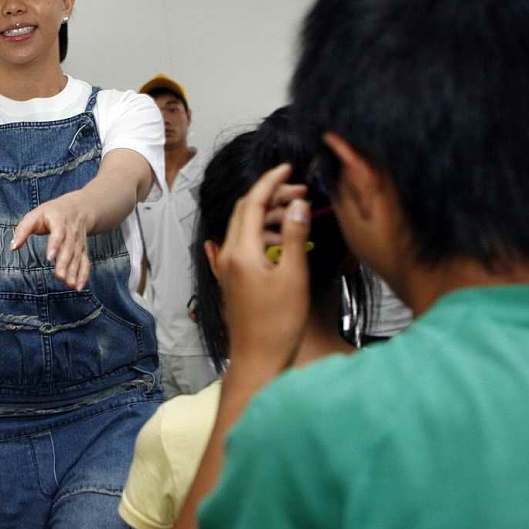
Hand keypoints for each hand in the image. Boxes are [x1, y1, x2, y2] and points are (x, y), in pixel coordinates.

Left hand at [11, 191, 91, 289]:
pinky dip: (84, 275)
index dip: (55, 245)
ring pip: (78, 257)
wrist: (78, 208)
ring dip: (75, 272)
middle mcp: (72, 232)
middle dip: (65, 263)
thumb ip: (23, 230)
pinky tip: (79, 287)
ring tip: (70, 285)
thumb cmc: (51, 213)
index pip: (58, 234)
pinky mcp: (83, 250)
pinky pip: (85, 262)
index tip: (50, 258)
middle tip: (59, 276)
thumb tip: (13, 247)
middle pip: (69, 248)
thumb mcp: (35, 215)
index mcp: (59, 221)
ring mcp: (79, 242)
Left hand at [207, 163, 311, 369]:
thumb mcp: (294, 276)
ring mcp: (228, 269)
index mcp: (241, 251)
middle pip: (246, 212)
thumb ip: (295, 236)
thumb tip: (297, 203)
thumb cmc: (279, 323)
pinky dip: (260, 235)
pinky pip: (242, 247)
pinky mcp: (232, 281)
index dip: (270, 181)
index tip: (288, 168)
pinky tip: (275, 237)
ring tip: (297, 215)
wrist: (258, 360)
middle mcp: (228, 255)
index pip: (252, 202)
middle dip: (271, 195)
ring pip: (245, 229)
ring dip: (269, 216)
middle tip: (301, 191)